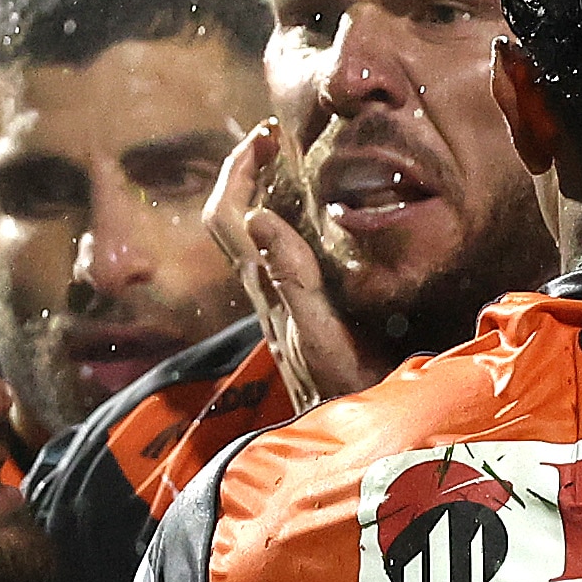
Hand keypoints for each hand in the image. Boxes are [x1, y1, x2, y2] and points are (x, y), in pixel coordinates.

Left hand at [204, 120, 329, 410]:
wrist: (353, 444)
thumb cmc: (345, 395)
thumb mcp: (321, 336)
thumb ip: (293, 279)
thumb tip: (260, 217)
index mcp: (268, 291)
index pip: (229, 217)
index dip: (239, 170)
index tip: (269, 136)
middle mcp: (265, 295)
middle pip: (229, 221)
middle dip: (244, 171)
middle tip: (275, 138)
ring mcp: (278, 308)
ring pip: (250, 239)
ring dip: (262, 193)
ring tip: (291, 164)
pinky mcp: (296, 319)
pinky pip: (277, 258)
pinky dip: (285, 223)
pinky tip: (313, 218)